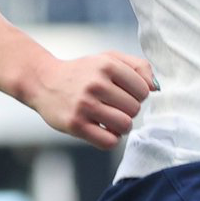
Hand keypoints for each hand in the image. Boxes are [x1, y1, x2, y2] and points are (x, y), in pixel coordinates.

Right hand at [20, 51, 154, 150]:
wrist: (44, 82)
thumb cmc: (83, 72)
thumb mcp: (108, 59)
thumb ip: (137, 67)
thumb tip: (155, 87)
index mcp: (106, 65)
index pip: (143, 90)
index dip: (138, 95)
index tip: (125, 95)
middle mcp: (95, 84)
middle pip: (134, 109)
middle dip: (129, 111)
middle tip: (115, 107)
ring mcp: (84, 105)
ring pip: (124, 125)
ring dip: (122, 127)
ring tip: (112, 120)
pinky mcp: (75, 125)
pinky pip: (108, 141)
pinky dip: (111, 138)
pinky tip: (103, 130)